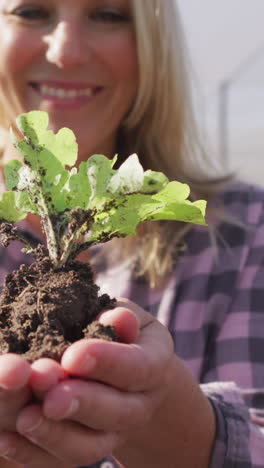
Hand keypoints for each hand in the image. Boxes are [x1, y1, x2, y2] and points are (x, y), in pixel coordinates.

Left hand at [0, 299, 175, 466]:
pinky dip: (30, 453)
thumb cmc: (121, 336)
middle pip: (113, 413)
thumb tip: (116, 318)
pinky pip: (58, 462)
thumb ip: (122, 317)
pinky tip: (5, 439)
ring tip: (25, 417)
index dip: (107, 362)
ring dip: (52, 433)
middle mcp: (137, 406)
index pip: (135, 368)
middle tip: (49, 392)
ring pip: (85, 446)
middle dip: (79, 403)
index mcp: (152, 366)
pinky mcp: (82, 448)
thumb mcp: (130, 318)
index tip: (73, 355)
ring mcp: (111, 434)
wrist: (129, 377)